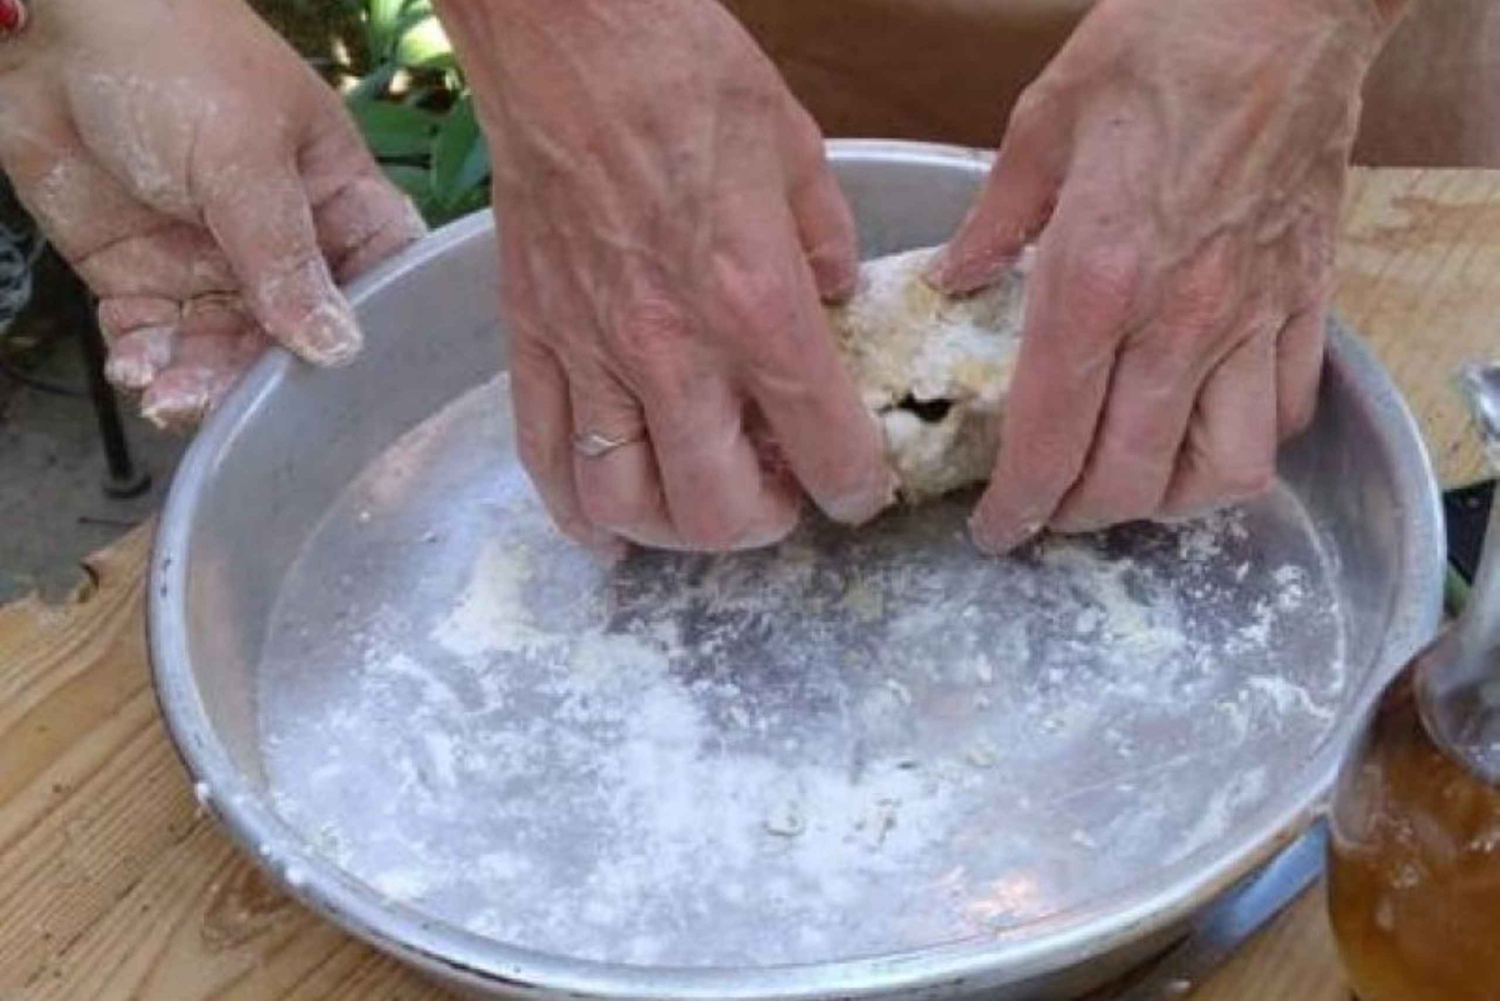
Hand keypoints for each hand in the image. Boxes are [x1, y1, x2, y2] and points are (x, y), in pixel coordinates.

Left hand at [0, 0, 424, 428]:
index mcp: (334, 199)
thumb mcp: (243, 154)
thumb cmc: (175, 55)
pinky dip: (148, 365)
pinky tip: (138, 370)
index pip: (380, 278)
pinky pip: (157, 342)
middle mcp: (280, 243)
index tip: (363, 385)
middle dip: (269, 375)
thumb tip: (338, 347)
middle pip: (296, 335)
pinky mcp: (140, 277)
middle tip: (244, 407)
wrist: (49, 31)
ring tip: (172, 397)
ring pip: (225, 350)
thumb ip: (284, 255)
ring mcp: (210, 263)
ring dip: (203, 382)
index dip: (377, 332)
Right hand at [436, 0, 892, 554]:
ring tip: (700, 506)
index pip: (823, 445)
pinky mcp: (530, 336)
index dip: (855, 489)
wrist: (565, 36)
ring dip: (672, 530)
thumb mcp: (797, 151)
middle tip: (780, 495)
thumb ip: (825, 245)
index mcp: (755, 302)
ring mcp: (589, 350)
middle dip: (765, 522)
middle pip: (717, 506)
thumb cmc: (684, 74)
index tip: (860, 490)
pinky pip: (541, 453)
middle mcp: (670, 348)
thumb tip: (834, 299)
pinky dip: (574, 507)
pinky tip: (604, 523)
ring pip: (622, 501)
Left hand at [928, 0, 1399, 551]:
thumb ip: (995, 219)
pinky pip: (1289, 411)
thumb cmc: (1163, 44)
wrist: (1288, 4)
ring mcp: (1252, 315)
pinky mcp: (1307, 299)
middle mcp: (1178, 319)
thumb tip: (958, 279)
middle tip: (1052, 509)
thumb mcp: (1046, 121)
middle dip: (1082, 516)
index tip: (999, 531)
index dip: (1021, 505)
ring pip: (1226, 469)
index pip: (1051, 435)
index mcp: (1096, 278)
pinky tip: (1208, 426)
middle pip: (1133, 477)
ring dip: (1172, 500)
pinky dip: (1250, 444)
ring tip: (1133, 485)